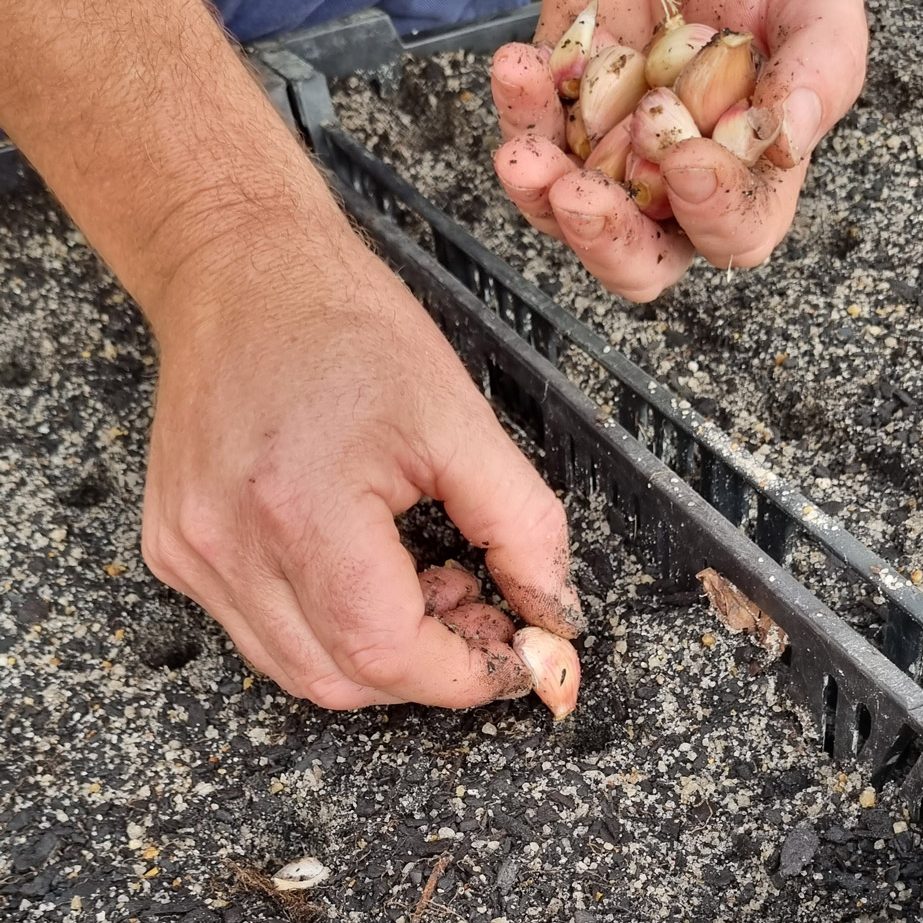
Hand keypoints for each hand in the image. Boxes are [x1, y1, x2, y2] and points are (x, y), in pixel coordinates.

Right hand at [141, 225, 582, 709]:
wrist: (241, 274)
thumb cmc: (345, 326)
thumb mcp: (459, 419)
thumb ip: (522, 528)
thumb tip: (551, 615)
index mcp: (301, 506)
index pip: (385, 652)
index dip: (466, 675)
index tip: (515, 657)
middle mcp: (227, 543)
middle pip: (339, 678)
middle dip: (429, 668)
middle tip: (479, 610)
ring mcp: (191, 550)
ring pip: (296, 667)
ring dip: (377, 652)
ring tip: (423, 581)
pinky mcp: (175, 547)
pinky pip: (258, 628)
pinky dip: (325, 626)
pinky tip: (362, 570)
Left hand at [491, 0, 868, 300]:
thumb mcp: (812, 14)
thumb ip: (819, 71)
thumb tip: (788, 137)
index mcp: (743, 181)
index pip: (733, 235)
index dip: (712, 214)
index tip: (687, 161)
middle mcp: (669, 193)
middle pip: (636, 263)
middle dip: (604, 240)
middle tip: (580, 198)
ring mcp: (607, 166)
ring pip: (562, 218)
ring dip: (539, 191)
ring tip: (524, 154)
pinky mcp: (557, 128)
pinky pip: (529, 141)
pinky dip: (520, 112)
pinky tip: (518, 69)